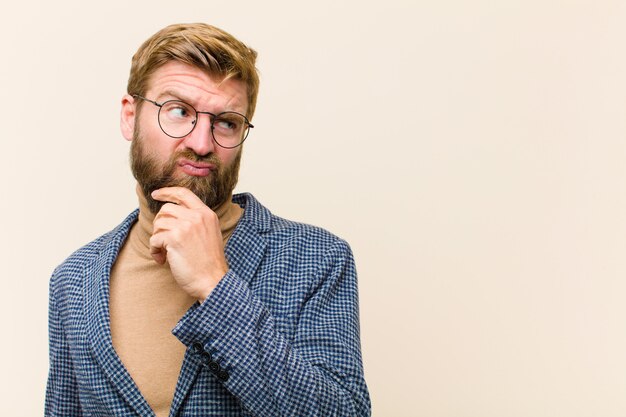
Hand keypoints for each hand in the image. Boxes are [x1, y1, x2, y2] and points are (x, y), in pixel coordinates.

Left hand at [150, 187, 228, 301]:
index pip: (184, 193)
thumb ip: (196, 220)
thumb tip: (171, 214)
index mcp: (206, 214)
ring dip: (157, 239)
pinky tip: (163, 260)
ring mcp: (186, 226)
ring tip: (165, 253)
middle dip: (160, 224)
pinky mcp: (175, 238)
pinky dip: (155, 251)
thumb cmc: (209, 263)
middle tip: (164, 241)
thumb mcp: (210, 233)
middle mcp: (197, 216)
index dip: (167, 192)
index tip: (155, 194)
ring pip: (158, 223)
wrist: (212, 280)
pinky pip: (154, 239)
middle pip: (166, 209)